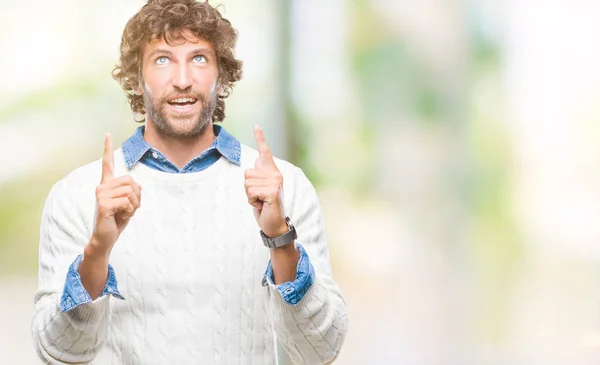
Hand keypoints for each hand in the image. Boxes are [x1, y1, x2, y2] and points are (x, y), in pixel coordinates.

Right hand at [90, 133, 141, 254]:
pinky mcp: (103, 204)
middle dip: (136, 196)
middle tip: (128, 208)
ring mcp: (101, 194)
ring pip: (131, 192)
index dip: (107, 148)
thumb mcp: (129, 204)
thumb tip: (138, 185)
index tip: (107, 134)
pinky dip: (130, 211)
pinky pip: (127, 202)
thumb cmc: (117, 220)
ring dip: (134, 205)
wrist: (105, 237)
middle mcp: (102, 186)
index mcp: (107, 184)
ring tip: (124, 213)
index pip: (107, 163)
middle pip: (131, 181)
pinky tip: (120, 216)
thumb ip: (133, 192)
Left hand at [244, 125, 287, 237]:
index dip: (260, 138)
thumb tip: (257, 159)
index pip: (265, 152)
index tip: (256, 126)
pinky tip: (262, 205)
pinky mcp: (272, 190)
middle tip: (259, 197)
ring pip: (247, 183)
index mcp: (272, 171)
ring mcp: (275, 182)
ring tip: (261, 201)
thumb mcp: (259, 188)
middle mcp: (275, 174)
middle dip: (247, 189)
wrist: (274, 223)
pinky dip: (252, 201)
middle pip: (246, 173)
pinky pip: (251, 192)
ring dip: (250, 196)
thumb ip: (259, 175)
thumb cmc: (265, 206)